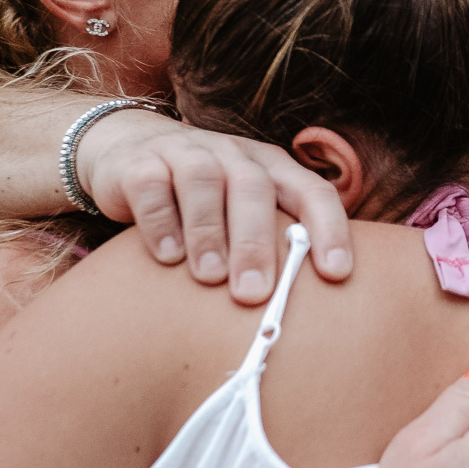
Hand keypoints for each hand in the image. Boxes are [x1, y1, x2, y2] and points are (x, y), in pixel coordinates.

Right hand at [75, 108, 350, 302]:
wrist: (131, 151)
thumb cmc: (207, 201)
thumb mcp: (244, 215)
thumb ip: (273, 248)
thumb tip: (308, 317)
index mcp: (271, 168)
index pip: (312, 191)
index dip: (329, 229)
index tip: (337, 274)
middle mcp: (233, 155)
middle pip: (254, 187)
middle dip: (257, 242)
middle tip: (255, 294)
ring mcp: (186, 153)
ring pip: (203, 181)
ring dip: (208, 232)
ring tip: (210, 278)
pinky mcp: (139, 163)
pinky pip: (152, 185)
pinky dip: (160, 220)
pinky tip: (167, 257)